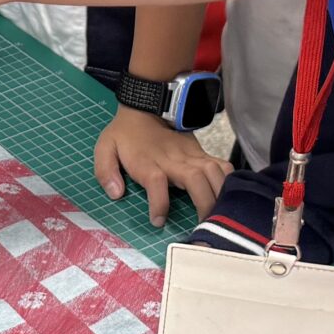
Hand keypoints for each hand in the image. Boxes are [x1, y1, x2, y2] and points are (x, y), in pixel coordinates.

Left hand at [94, 106, 229, 226]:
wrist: (147, 106)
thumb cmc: (125, 133)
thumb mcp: (105, 148)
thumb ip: (106, 172)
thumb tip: (115, 194)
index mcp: (148, 162)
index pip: (156, 182)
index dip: (159, 204)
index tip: (158, 221)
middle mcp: (173, 159)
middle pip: (195, 179)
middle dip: (203, 204)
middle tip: (203, 226)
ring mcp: (191, 155)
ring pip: (213, 172)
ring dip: (219, 194)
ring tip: (219, 216)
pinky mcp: (202, 153)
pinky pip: (222, 165)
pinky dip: (228, 180)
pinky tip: (229, 196)